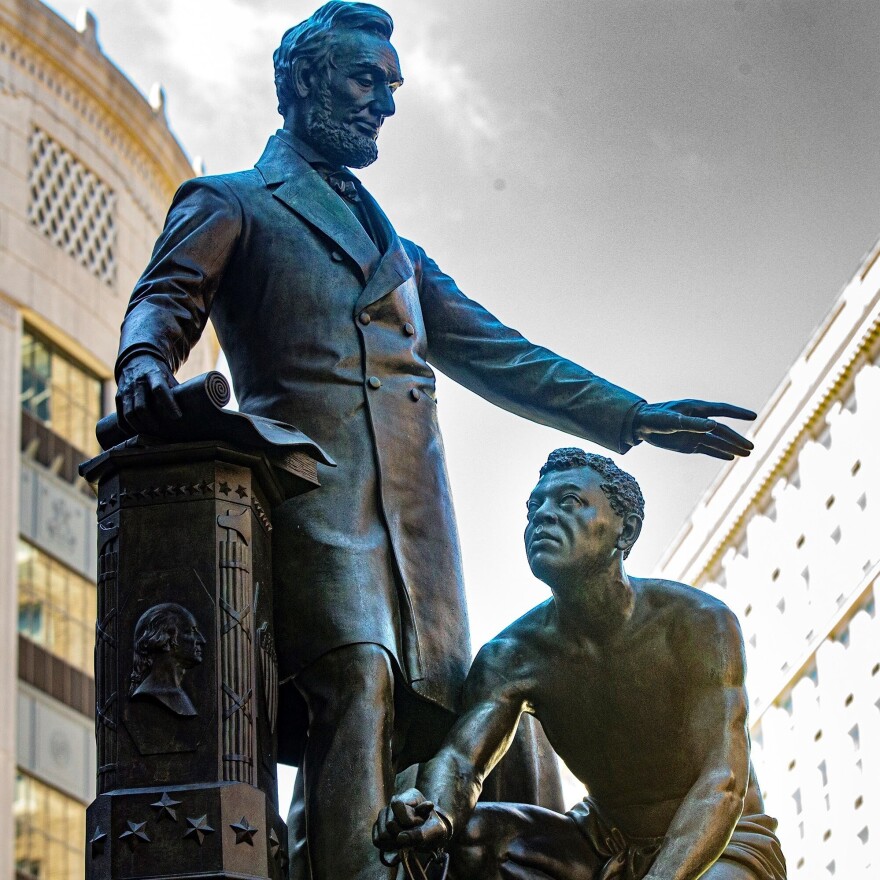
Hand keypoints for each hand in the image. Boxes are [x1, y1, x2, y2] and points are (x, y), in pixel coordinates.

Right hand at [115, 353, 180, 435]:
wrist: (136, 360)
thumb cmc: (158, 372)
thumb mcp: (169, 376)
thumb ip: (177, 391)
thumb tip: (195, 409)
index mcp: (153, 374)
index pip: (159, 389)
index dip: (168, 404)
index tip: (177, 416)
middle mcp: (137, 382)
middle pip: (141, 407)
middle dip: (152, 422)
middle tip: (163, 432)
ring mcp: (126, 390)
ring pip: (130, 413)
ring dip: (140, 427)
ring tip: (151, 435)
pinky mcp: (119, 396)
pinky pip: (121, 416)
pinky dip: (127, 427)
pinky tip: (135, 434)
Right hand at [373, 788, 451, 853]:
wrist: (429, 835)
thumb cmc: (433, 829)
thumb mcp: (435, 830)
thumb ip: (420, 834)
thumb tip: (400, 838)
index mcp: (411, 795)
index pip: (398, 804)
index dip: (406, 820)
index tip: (418, 825)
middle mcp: (395, 800)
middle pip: (390, 823)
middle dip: (402, 834)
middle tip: (413, 835)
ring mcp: (385, 813)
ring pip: (382, 834)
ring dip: (396, 842)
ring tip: (407, 840)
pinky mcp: (379, 825)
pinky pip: (377, 840)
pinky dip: (388, 846)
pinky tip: (398, 843)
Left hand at [634, 400, 755, 459]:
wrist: (640, 425)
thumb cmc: (655, 418)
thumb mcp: (674, 421)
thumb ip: (693, 424)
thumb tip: (714, 425)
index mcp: (697, 409)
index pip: (722, 410)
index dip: (738, 413)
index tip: (753, 416)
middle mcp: (699, 421)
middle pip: (722, 431)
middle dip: (737, 438)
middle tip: (752, 447)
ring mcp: (694, 433)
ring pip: (717, 441)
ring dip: (732, 447)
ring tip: (747, 454)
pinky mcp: (688, 444)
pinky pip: (707, 449)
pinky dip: (719, 453)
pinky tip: (730, 456)